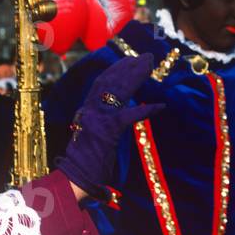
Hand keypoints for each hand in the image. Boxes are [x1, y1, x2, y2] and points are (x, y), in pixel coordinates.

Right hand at [55, 55, 163, 199]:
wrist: (74, 178)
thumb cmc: (83, 164)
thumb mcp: (91, 137)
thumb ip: (102, 125)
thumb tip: (116, 117)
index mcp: (87, 111)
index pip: (101, 83)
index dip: (116, 69)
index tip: (129, 60)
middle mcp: (90, 110)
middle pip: (111, 80)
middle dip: (129, 66)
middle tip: (146, 57)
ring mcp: (99, 119)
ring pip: (118, 90)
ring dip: (136, 76)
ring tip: (150, 66)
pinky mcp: (108, 131)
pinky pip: (130, 116)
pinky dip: (146, 110)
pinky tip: (160, 106)